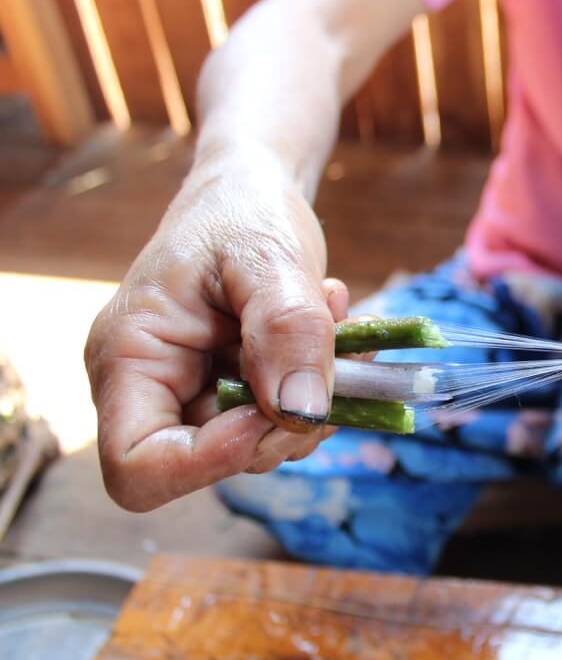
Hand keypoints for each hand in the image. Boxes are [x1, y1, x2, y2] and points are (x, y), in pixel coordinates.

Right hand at [85, 151, 342, 510]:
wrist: (253, 191)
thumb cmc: (242, 209)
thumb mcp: (268, 255)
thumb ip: (286, 328)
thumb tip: (304, 411)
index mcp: (127, 360)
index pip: (138, 468)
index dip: (209, 461)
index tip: (275, 410)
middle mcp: (152, 391)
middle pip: (211, 467)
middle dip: (285, 421)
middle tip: (336, 353)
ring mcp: (197, 397)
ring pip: (262, 447)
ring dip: (318, 399)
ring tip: (333, 317)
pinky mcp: (239, 395)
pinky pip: (286, 420)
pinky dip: (324, 387)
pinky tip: (334, 328)